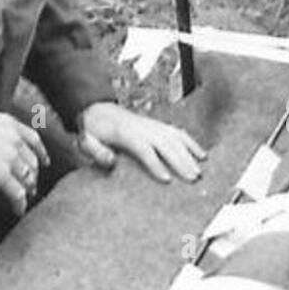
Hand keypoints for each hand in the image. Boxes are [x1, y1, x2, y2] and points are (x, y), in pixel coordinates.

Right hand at [0, 101, 49, 215]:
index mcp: (9, 125)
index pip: (33, 140)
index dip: (41, 152)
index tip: (43, 160)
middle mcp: (15, 141)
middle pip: (32, 162)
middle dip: (33, 174)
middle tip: (32, 183)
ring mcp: (11, 159)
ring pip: (27, 178)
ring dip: (28, 189)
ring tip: (26, 197)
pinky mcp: (2, 176)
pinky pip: (17, 193)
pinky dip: (20, 204)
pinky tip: (18, 210)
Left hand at [78, 101, 205, 182]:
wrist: (98, 110)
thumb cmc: (92, 130)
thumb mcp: (86, 141)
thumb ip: (96, 151)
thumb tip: (112, 161)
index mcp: (125, 133)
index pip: (144, 149)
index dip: (155, 164)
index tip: (166, 180)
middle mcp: (143, 127)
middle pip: (166, 144)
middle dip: (181, 162)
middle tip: (193, 179)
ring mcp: (153, 125)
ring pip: (176, 138)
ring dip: (190, 155)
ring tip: (199, 172)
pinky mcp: (158, 126)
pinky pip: (179, 133)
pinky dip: (192, 143)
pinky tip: (202, 155)